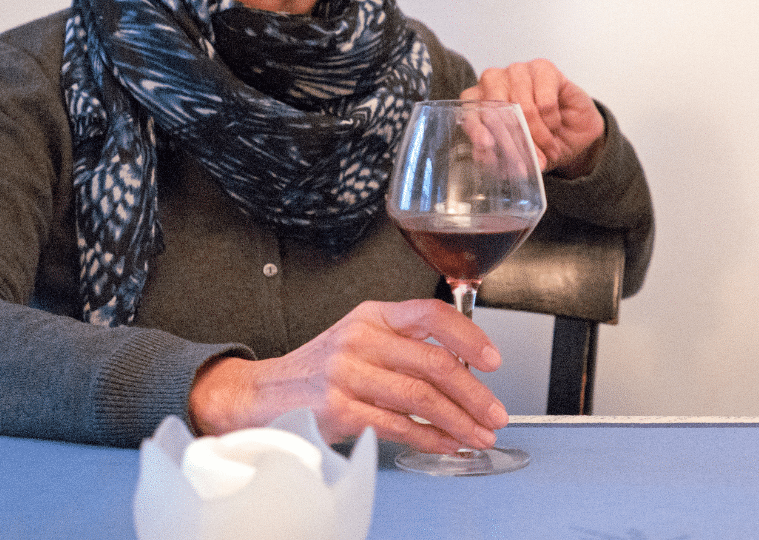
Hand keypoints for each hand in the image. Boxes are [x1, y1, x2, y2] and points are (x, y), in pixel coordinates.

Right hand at [188, 299, 508, 453]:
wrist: (262, 395)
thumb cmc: (321, 368)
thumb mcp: (362, 339)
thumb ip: (406, 345)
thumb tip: (464, 369)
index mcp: (374, 315)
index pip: (431, 314)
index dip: (469, 337)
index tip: (493, 359)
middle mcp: (362, 339)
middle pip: (433, 363)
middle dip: (474, 393)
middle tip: (496, 412)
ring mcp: (349, 375)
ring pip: (421, 398)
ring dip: (458, 420)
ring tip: (479, 433)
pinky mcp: (340, 410)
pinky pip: (398, 426)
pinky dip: (429, 438)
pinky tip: (447, 443)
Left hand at [461, 59, 606, 175]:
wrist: (575, 134)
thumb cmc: (541, 140)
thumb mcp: (517, 153)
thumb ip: (499, 153)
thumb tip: (484, 157)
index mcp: (479, 98)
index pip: (470, 110)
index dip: (476, 128)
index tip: (486, 146)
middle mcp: (495, 80)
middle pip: (498, 109)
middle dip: (511, 140)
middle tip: (524, 163)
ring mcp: (518, 71)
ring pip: (523, 106)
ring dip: (538, 134)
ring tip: (548, 152)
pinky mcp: (543, 68)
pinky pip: (545, 101)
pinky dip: (551, 121)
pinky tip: (555, 127)